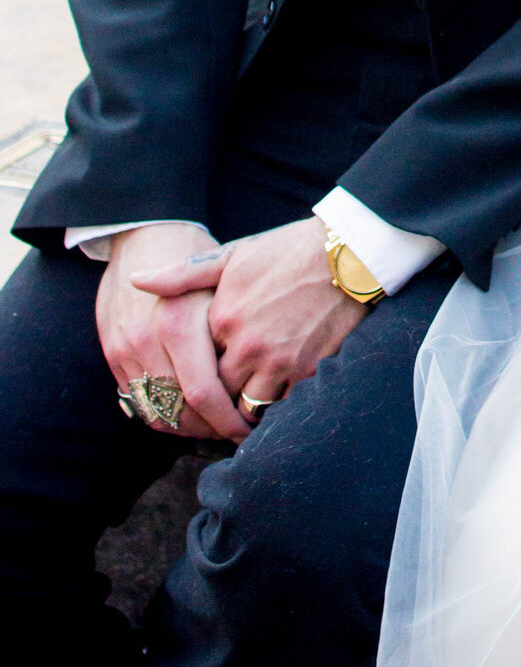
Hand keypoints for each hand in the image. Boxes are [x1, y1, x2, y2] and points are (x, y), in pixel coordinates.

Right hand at [98, 224, 250, 443]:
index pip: (204, 393)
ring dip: (187, 428)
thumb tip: (261, 369)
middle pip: (181, 410)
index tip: (251, 427)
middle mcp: (147, 341)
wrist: (143, 234)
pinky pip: (136, 402)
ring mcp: (125, 350)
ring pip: (157, 413)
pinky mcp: (112, 354)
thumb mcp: (221, 278)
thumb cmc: (193, 255)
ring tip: (215, 426)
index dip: (229, 419)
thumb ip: (238, 325)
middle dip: (212, 429)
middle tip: (238, 432)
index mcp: (179, 324)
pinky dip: (163, 414)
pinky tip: (187, 412)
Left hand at [134, 217, 368, 412]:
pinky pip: (283, 406)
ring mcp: (279, 361)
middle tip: (218, 402)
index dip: (197, 370)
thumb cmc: (288, 250)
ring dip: (245, 408)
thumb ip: (184, 275)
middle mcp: (247, 345)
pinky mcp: (309, 370)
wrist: (348, 253)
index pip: (194, 363)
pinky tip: (276, 397)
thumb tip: (137, 281)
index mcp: (222, 318)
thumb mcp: (233, 256)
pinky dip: (277, 406)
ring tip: (245, 406)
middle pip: (218, 392)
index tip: (201, 372)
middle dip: (217, 398)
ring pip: (248, 407)